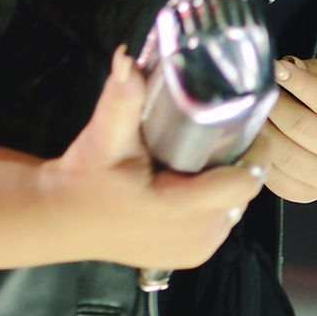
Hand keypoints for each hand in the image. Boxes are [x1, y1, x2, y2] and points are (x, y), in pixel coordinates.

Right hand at [47, 47, 270, 271]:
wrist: (62, 218)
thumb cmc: (85, 177)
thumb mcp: (103, 135)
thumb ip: (122, 98)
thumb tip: (126, 59)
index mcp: (179, 209)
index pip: (245, 182)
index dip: (253, 148)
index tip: (246, 118)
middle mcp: (196, 236)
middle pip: (244, 191)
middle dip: (240, 158)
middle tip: (222, 126)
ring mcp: (196, 251)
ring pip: (236, 207)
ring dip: (230, 180)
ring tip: (210, 149)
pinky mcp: (192, 256)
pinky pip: (222, 222)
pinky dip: (218, 200)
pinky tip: (198, 177)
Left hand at [263, 56, 316, 203]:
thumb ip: (311, 70)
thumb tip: (285, 68)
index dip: (297, 81)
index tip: (275, 68)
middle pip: (300, 126)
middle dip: (272, 104)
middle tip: (256, 90)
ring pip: (284, 152)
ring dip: (261, 128)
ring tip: (252, 112)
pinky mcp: (306, 193)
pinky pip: (274, 175)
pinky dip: (259, 153)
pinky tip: (254, 136)